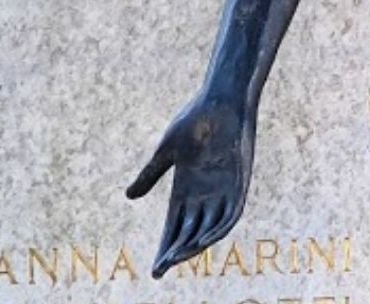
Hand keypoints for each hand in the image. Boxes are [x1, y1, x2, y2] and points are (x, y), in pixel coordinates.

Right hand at [125, 95, 255, 276]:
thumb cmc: (194, 121)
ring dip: (195, 244)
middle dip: (177, 252)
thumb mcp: (167, 153)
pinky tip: (205, 240)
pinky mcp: (240, 180)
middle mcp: (204, 195)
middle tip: (162, 268)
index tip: (155, 270)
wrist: (220, 100)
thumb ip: (150, 175)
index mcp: (186, 190)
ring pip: (210, 227)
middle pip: (190, 232)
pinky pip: (232, 211)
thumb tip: (129, 197)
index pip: (174, 227)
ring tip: (178, 257)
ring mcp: (222, 188)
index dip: (165, 248)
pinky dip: (219, 227)